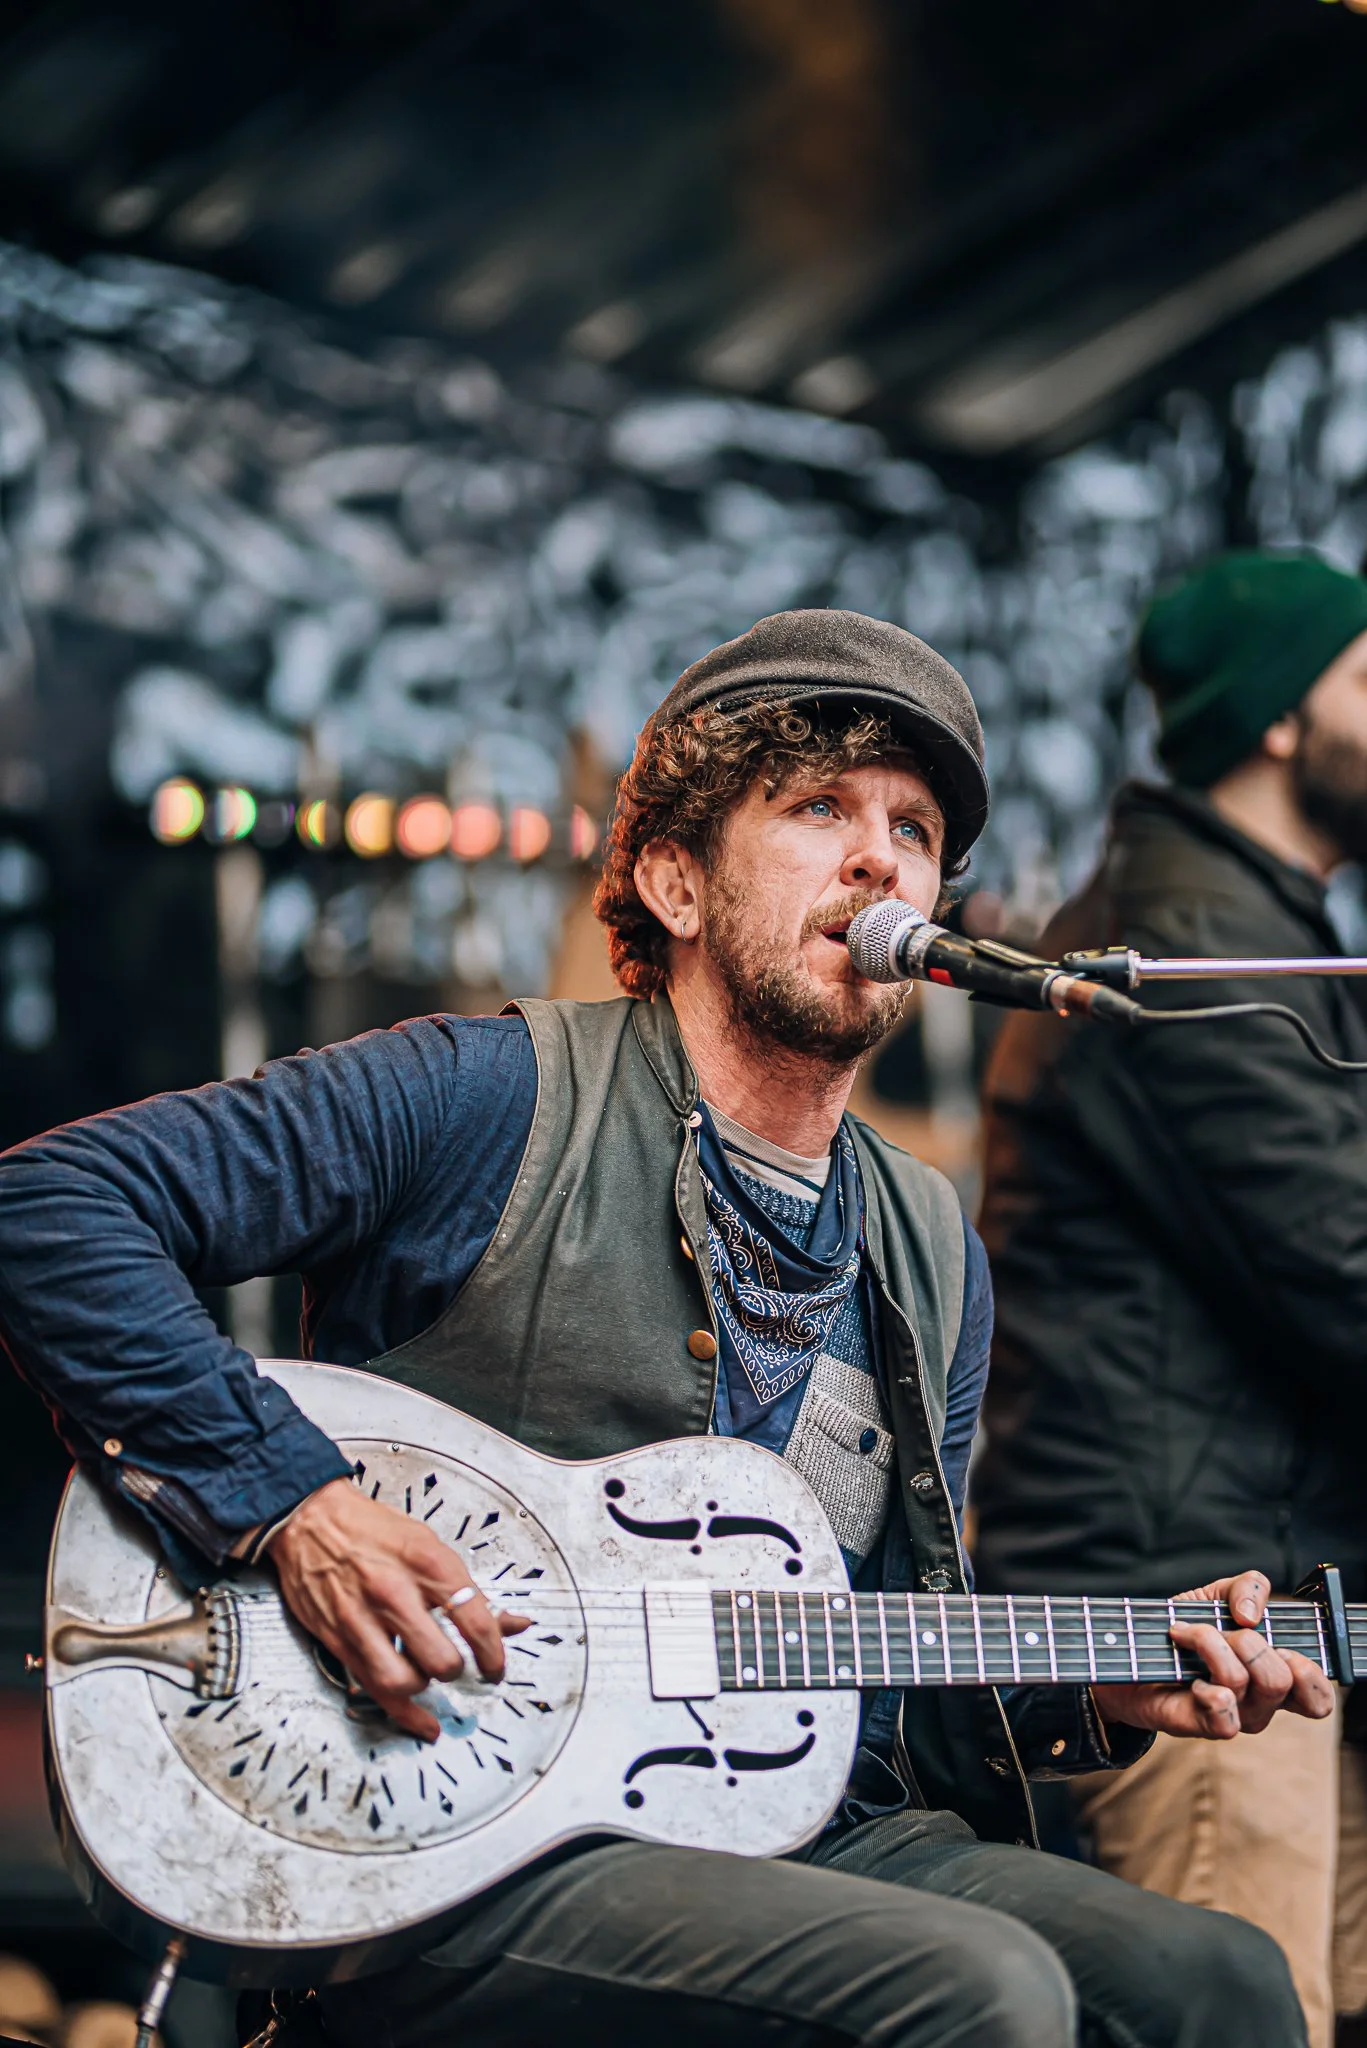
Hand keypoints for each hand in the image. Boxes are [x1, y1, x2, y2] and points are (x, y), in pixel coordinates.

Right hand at [268, 1478, 531, 1740]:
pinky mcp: (339, 1640)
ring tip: (429, 1673)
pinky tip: (422, 1722)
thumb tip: (514, 1624)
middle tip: (460, 1666)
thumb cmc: (372, 1529)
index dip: (495, 1655)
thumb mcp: (428, 1545)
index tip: (496, 1666)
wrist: (310, 1519)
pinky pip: (374, 1689)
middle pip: (442, 1660)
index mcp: (427, 1563)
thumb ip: (467, 1590)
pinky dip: (403, 1715)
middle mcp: (395, 1592)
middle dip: (458, 1671)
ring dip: (426, 1686)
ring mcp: (363, 1619)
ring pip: (406, 1682)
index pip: (475, 1622)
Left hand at [1093, 1570, 1334, 1739]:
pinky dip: (1204, 1683)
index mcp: (1275, 1675)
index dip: (1310, 1672)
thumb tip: (1253, 1614)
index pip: (1318, 1696)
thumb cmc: (1182, 1624)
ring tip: (1185, 1636)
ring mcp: (1231, 1717)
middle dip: (1246, 1641)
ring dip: (1210, 1644)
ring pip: (1242, 1681)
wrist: (1128, 1648)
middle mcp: (1260, 1704)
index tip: (1280, 1644)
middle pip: (1280, 1679)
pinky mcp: (1199, 1724)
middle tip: (1219, 1632)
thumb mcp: (1218, 1594)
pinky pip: (1220, 1710)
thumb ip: (1249, 1587)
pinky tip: (1187, 1677)